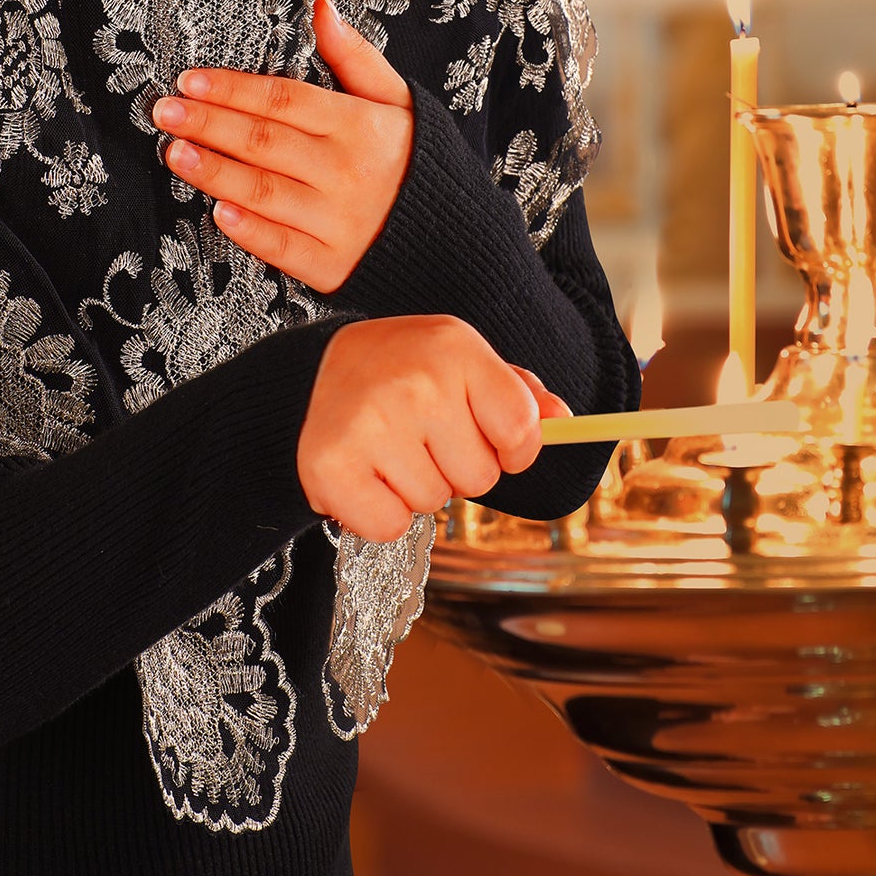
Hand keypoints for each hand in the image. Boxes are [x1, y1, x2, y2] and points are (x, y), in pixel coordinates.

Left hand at [150, 0, 412, 292]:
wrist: (455, 240)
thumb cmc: (416, 162)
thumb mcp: (396, 99)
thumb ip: (355, 54)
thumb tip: (320, 6)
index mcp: (360, 127)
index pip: (284, 100)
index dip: (233, 89)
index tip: (190, 80)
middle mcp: (347, 173)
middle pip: (264, 142)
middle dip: (209, 124)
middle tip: (165, 111)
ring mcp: (339, 223)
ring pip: (263, 192)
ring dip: (213, 172)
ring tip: (175, 153)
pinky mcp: (332, 266)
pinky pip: (282, 248)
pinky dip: (248, 231)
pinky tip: (217, 212)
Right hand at [297, 313, 571, 541]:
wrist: (313, 368)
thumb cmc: (402, 369)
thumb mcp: (462, 361)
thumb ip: (517, 393)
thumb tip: (563, 420)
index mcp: (456, 348)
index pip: (522, 429)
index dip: (514, 447)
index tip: (491, 437)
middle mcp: (417, 384)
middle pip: (480, 476)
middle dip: (457, 465)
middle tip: (422, 434)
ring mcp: (372, 425)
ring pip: (434, 503)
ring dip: (416, 487)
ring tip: (389, 447)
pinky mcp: (332, 466)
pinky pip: (389, 527)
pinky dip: (379, 512)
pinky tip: (364, 472)